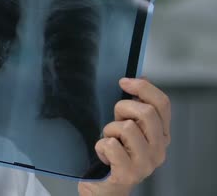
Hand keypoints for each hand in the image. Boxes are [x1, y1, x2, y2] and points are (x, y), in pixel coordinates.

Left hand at [78, 78, 170, 195]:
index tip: (123, 82)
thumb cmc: (114, 155)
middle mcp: (159, 150)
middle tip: (114, 120)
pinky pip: (111, 145)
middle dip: (122, 109)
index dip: (143, 88)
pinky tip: (103, 154)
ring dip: (110, 130)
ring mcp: (145, 163)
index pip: (162, 104)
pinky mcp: (128, 173)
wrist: (104, 186)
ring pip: (126, 127)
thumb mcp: (127, 127)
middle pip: (145, 112)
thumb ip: (136, 107)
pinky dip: (101, 145)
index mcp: (161, 135)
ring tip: (109, 140)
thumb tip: (140, 78)